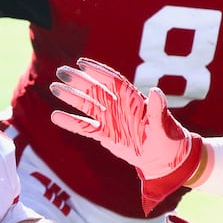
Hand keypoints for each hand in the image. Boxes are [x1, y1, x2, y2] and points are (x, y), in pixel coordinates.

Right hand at [48, 58, 202, 213]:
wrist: (165, 159)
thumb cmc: (168, 139)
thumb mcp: (164, 125)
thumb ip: (157, 110)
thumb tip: (156, 92)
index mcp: (133, 99)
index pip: (112, 81)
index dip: (98, 71)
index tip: (81, 63)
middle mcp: (119, 106)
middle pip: (95, 89)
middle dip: (79, 80)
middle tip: (61, 72)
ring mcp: (111, 120)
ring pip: (87, 105)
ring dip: (71, 97)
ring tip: (55, 88)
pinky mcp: (105, 134)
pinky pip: (86, 127)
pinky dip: (71, 122)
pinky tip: (55, 116)